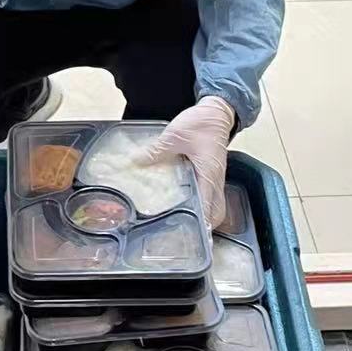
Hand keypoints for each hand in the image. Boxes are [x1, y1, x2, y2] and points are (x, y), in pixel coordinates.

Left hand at [148, 96, 235, 228]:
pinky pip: (208, 193)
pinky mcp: (211, 172)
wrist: (217, 111)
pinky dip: (201, 201)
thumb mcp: (175, 135)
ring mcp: (215, 177)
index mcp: (208, 175)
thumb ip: (155, 151)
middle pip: (216, 212)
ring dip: (204, 214)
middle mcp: (214, 180)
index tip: (197, 240)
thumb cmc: (201, 122)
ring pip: (214, 204)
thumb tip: (134, 162)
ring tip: (186, 222)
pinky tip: (184, 200)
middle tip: (188, 234)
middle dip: (206, 226)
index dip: (204, 226)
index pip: (208, 208)